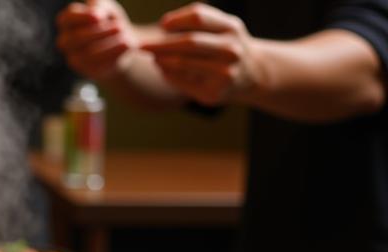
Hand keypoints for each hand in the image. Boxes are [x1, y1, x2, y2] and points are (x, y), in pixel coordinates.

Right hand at [56, 1, 136, 80]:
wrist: (120, 45)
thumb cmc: (108, 22)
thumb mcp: (106, 9)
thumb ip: (100, 7)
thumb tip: (97, 16)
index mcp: (67, 22)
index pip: (68, 18)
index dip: (81, 17)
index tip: (97, 16)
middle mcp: (66, 42)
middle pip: (77, 38)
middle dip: (100, 31)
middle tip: (120, 26)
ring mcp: (75, 59)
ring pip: (88, 54)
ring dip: (109, 44)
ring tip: (126, 38)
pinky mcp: (89, 71)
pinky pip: (99, 65)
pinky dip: (114, 54)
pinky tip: (126, 47)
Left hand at [141, 3, 259, 105]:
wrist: (252, 74)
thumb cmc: (227, 45)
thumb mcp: (222, 26)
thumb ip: (199, 22)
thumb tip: (164, 26)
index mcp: (231, 27)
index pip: (199, 16)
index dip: (176, 19)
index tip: (162, 24)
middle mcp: (230, 49)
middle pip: (189, 42)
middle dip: (161, 43)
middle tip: (141, 45)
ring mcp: (224, 73)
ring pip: (184, 64)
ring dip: (162, 60)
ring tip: (152, 57)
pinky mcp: (214, 93)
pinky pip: (183, 83)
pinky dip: (168, 75)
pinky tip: (163, 70)